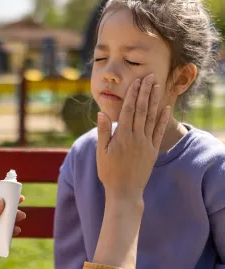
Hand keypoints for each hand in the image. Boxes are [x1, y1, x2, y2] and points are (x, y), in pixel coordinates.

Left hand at [0, 197, 25, 267]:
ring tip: (19, 223)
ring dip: (12, 223)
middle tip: (21, 214)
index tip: (17, 197)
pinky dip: (10, 234)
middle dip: (11, 212)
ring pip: (3, 225)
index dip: (5, 199)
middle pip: (0, 213)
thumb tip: (1, 201)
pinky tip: (16, 232)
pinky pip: (3, 237)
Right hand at [97, 74, 169, 201]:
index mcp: (122, 136)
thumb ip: (103, 131)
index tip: (136, 82)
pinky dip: (163, 119)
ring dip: (154, 101)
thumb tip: (102, 113)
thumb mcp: (101, 152)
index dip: (132, 94)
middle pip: (141, 110)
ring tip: (157, 86)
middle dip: (145, 92)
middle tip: (149, 77)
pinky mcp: (153, 151)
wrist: (124, 191)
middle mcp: (136, 137)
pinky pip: (159, 132)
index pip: (128, 110)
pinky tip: (166, 108)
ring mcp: (146, 144)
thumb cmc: (109, 172)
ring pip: (151, 118)